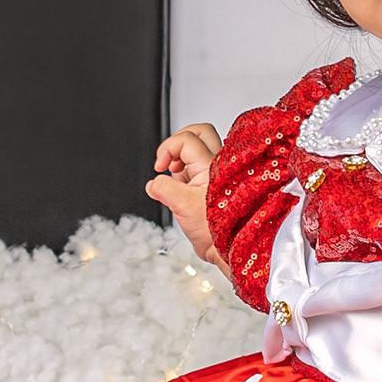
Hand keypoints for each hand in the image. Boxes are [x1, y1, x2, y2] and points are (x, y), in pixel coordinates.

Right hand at [143, 123, 221, 264]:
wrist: (229, 250)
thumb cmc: (215, 231)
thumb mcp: (181, 206)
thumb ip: (162, 188)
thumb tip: (153, 183)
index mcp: (212, 165)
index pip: (185, 139)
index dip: (167, 148)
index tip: (160, 167)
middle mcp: (218, 165)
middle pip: (199, 132)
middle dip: (178, 141)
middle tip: (168, 159)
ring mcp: (217, 174)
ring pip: (199, 150)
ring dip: (181, 160)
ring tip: (176, 180)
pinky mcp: (214, 185)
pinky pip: (198, 169)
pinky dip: (186, 175)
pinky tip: (182, 191)